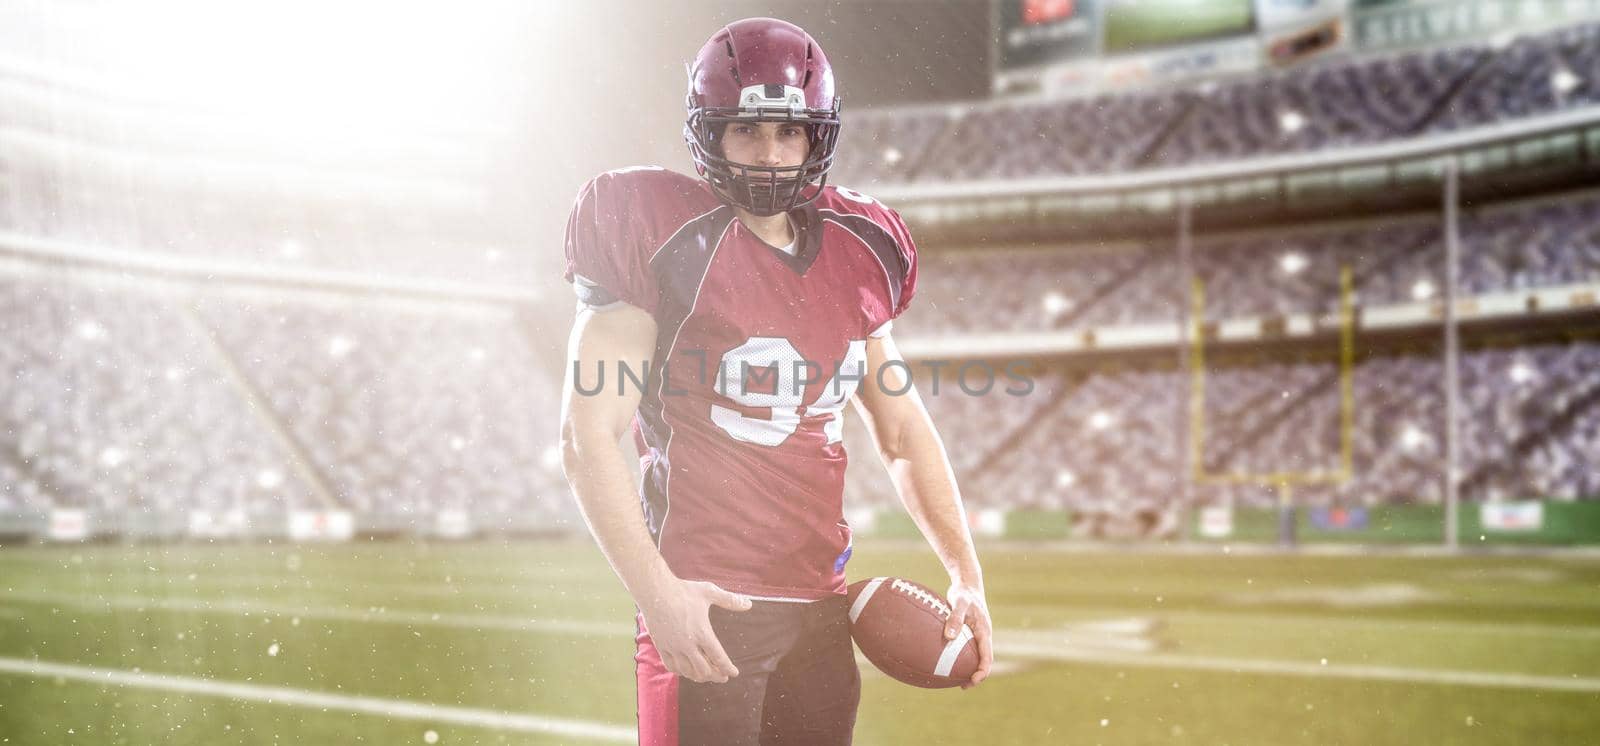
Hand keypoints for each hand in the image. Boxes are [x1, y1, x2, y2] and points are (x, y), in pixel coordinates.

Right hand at [638, 577, 752, 683]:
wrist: (655, 591)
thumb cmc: (683, 591)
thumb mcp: (709, 592)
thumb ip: (730, 600)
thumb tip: (749, 604)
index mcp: (702, 633)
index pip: (719, 658)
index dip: (728, 668)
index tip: (734, 673)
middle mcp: (688, 644)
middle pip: (704, 670)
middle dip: (716, 676)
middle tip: (723, 676)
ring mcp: (673, 647)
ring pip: (688, 671)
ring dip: (700, 676)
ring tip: (707, 676)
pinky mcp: (661, 646)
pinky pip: (672, 666)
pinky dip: (682, 672)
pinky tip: (686, 670)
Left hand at [944, 580, 992, 689]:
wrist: (968, 583)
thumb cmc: (964, 592)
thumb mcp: (959, 603)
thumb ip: (955, 618)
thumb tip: (949, 637)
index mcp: (984, 632)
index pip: (987, 658)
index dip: (981, 672)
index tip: (972, 681)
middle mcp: (983, 636)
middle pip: (983, 661)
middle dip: (975, 675)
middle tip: (962, 686)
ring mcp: (977, 634)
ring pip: (975, 656)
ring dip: (968, 668)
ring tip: (953, 678)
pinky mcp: (970, 632)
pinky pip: (967, 648)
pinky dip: (960, 657)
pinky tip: (945, 660)